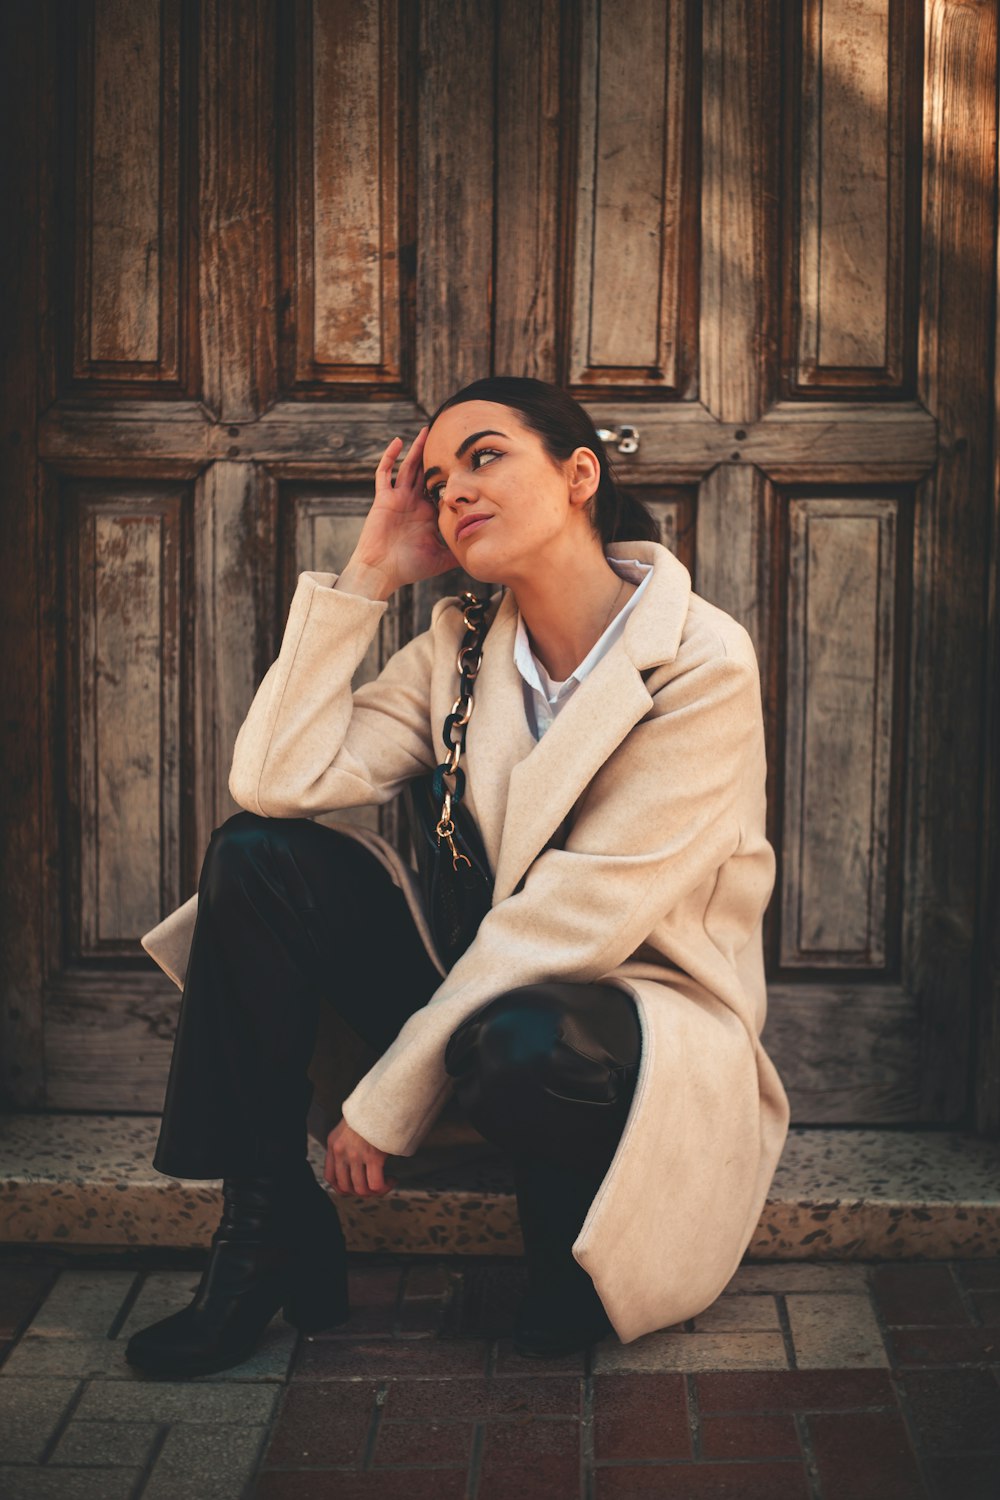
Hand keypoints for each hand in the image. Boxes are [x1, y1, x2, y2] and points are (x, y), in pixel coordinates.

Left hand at [325, 1117, 397, 1197]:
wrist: (382, 1097)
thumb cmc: (371, 1110)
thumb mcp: (349, 1125)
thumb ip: (347, 1142)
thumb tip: (356, 1161)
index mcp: (333, 1144)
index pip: (330, 1177)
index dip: (343, 1189)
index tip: (356, 1188)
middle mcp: (342, 1152)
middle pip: (346, 1187)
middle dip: (361, 1192)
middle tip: (375, 1186)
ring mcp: (356, 1154)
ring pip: (362, 1189)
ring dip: (376, 1191)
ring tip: (386, 1182)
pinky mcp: (373, 1156)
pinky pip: (376, 1184)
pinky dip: (384, 1187)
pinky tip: (392, 1179)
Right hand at [345, 426, 457, 595]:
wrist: (382, 572)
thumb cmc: (409, 567)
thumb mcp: (441, 558)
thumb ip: (458, 551)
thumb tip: (481, 551)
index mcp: (426, 514)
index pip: (441, 489)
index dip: (451, 476)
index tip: (467, 462)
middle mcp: (413, 503)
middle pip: (426, 473)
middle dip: (435, 456)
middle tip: (448, 437)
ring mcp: (398, 498)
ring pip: (408, 467)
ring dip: (416, 449)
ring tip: (427, 430)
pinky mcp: (384, 498)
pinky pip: (384, 473)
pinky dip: (389, 457)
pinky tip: (398, 442)